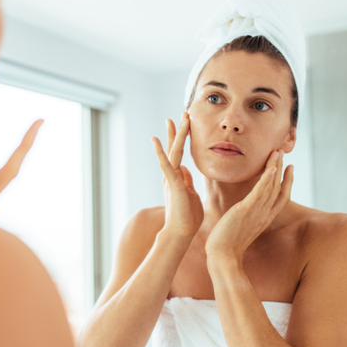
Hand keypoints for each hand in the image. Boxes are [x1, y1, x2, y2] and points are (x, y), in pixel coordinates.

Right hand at [152, 112, 203, 237]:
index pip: (179, 154)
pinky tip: (155, 139)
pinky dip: (160, 152)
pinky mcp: (172, 184)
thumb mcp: (191, 194)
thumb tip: (186, 170)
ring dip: (174, 135)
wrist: (181, 232)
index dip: (181, 139)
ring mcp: (171, 179)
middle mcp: (172, 176)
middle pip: (174, 149)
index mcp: (177, 178)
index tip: (184, 124)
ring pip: (172, 153)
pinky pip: (165, 165)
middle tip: (179, 114)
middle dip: (177, 131)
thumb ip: (187, 181)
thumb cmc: (188, 217)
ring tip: (173, 119)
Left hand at [205, 150, 293, 262]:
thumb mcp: (240, 228)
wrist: (222, 256)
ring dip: (275, 168)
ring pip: (271, 187)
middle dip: (281, 169)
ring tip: (277, 152)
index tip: (288, 167)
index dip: (286, 181)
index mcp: (264, 219)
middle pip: (278, 188)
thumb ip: (244, 218)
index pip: (280, 197)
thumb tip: (240, 213)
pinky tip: (270, 168)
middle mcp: (264, 215)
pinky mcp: (245, 211)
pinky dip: (266, 180)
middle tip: (283, 152)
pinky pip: (259, 193)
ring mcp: (256, 213)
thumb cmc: (227, 245)